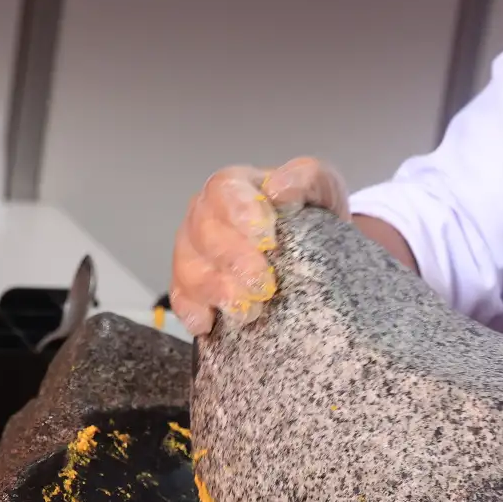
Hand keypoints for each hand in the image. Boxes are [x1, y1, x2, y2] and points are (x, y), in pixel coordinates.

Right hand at [168, 157, 347, 336]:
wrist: (315, 252)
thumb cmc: (312, 215)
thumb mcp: (322, 188)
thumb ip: (307, 179)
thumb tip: (280, 190)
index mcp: (234, 186)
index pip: (225, 190)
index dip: (241, 214)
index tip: (267, 239)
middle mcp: (205, 215)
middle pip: (205, 233)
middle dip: (234, 260)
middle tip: (265, 285)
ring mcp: (193, 252)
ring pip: (189, 268)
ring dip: (217, 290)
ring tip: (249, 310)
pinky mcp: (190, 288)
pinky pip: (180, 299)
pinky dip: (192, 311)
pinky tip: (209, 322)